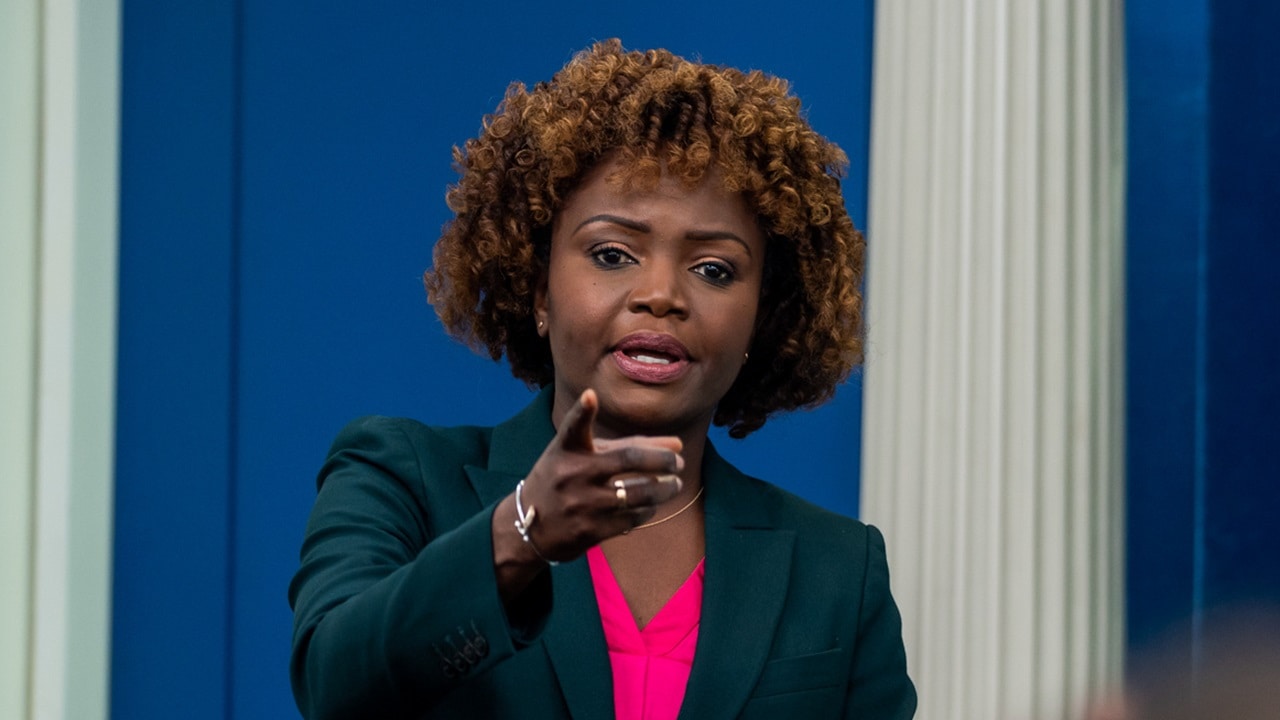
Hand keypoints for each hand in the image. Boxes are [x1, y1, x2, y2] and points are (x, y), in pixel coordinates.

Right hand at [518, 388, 683, 561]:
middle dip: (662, 459)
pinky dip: (649, 509)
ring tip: (675, 483)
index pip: (573, 427)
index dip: (582, 411)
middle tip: (678, 461)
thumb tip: (678, 445)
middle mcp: (573, 474)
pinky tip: (652, 505)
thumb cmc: (564, 478)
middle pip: (628, 459)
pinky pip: (633, 518)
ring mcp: (582, 504)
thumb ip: (629, 445)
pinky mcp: (590, 530)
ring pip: (639, 493)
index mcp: (567, 450)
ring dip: (665, 488)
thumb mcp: (584, 455)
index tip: (590, 396)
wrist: (530, 524)